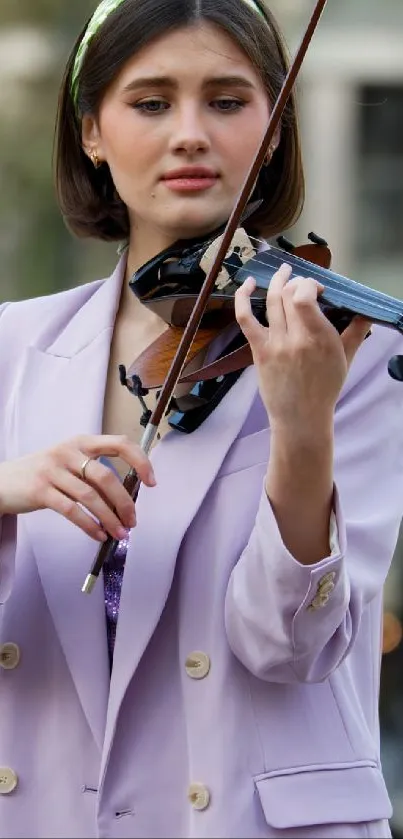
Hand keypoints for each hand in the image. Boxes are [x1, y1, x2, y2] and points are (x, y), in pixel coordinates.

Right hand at [0, 435, 155, 541]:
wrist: (3, 481)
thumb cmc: (43, 474)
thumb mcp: (68, 462)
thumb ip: (93, 473)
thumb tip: (125, 499)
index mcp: (81, 442)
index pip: (119, 443)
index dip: (140, 461)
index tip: (152, 482)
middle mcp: (68, 452)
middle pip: (106, 477)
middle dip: (124, 503)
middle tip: (133, 521)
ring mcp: (52, 470)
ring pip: (90, 497)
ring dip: (109, 519)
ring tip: (120, 534)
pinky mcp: (40, 491)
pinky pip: (71, 511)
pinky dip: (89, 526)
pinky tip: (99, 535)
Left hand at [234, 264, 371, 435]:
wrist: (300, 417)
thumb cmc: (325, 389)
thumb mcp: (346, 359)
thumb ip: (356, 332)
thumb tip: (366, 312)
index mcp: (319, 338)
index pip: (305, 296)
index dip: (309, 284)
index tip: (317, 290)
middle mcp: (295, 339)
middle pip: (288, 294)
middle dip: (296, 282)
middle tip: (302, 284)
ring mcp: (275, 344)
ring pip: (271, 301)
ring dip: (276, 281)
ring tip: (283, 272)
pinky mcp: (259, 351)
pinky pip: (246, 318)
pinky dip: (243, 297)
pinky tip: (249, 284)